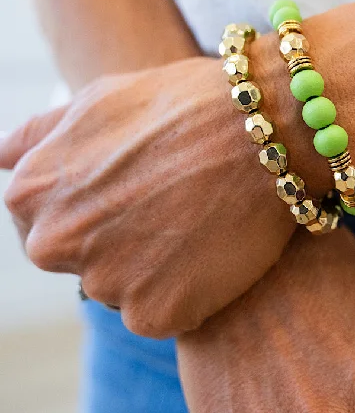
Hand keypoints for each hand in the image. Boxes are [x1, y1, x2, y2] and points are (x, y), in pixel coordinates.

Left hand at [0, 56, 300, 337]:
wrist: (264, 129)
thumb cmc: (185, 103)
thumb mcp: (99, 98)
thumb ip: (40, 136)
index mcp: (32, 191)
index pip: (39, 221)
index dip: (91, 205)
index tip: (132, 191)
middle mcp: (54, 243)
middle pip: (77, 260)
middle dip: (114, 241)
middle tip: (167, 208)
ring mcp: (104, 283)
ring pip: (121, 288)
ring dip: (152, 267)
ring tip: (196, 221)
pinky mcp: (155, 314)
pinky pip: (162, 313)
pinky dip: (186, 291)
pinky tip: (211, 249)